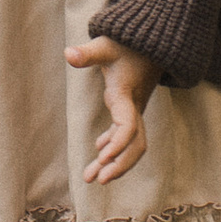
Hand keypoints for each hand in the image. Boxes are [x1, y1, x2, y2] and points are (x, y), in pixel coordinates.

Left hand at [68, 31, 154, 182]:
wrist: (152, 40)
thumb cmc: (127, 43)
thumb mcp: (106, 45)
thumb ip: (87, 52)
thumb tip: (68, 54)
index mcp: (127, 95)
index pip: (128, 126)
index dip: (118, 143)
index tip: (101, 156)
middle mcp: (134, 107)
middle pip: (135, 144)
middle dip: (119, 165)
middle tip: (97, 181)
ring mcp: (135, 110)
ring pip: (131, 144)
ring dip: (115, 163)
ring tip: (90, 178)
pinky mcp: (131, 109)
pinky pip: (126, 136)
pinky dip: (113, 148)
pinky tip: (99, 154)